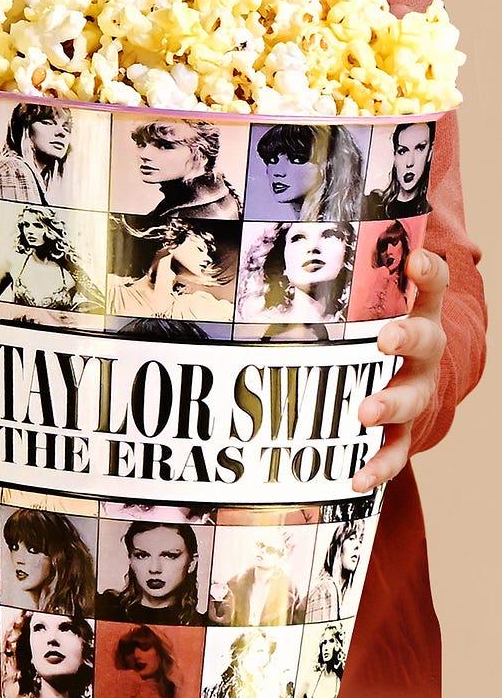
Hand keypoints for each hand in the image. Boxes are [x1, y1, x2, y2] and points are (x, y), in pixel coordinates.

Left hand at [352, 248, 448, 490]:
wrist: (406, 385)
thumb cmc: (367, 331)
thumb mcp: (360, 300)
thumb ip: (330, 270)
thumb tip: (270, 218)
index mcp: (412, 314)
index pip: (428, 287)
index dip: (427, 273)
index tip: (417, 259)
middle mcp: (421, 354)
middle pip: (424, 342)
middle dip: (406, 338)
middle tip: (384, 338)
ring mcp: (415, 393)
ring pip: (410, 398)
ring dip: (388, 404)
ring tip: (365, 411)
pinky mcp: (403, 433)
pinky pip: (394, 452)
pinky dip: (377, 466)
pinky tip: (354, 480)